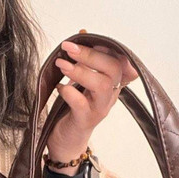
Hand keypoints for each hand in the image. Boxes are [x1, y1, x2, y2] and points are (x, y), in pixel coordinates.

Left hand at [47, 40, 138, 166]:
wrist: (67, 142)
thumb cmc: (73, 109)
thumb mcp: (81, 81)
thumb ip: (84, 61)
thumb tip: (83, 33)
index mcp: (111, 84)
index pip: (119, 60)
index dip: (106, 47)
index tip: (86, 37)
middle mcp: (109, 96)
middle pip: (113, 69)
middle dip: (90, 55)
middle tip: (68, 48)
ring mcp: (99, 109)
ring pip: (101, 85)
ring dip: (80, 71)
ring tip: (61, 64)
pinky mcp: (85, 120)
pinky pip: (80, 103)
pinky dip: (67, 92)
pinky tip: (58, 87)